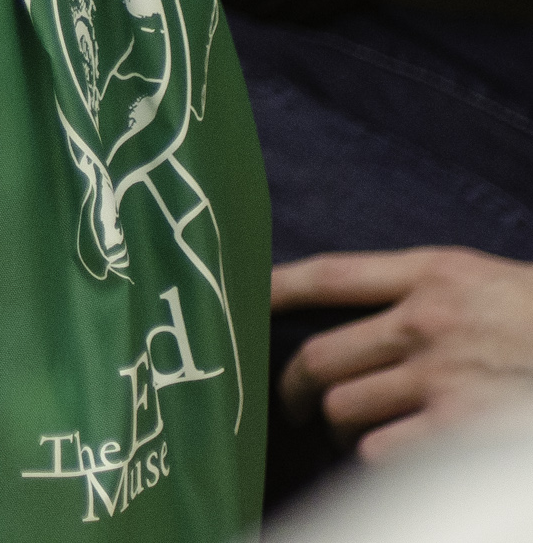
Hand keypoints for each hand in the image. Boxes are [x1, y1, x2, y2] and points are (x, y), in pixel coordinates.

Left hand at [275, 247, 532, 459]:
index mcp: (434, 274)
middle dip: (293, 388)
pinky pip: (379, 450)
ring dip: (336, 429)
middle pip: (319, 357)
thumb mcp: (485, 279)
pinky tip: (388, 458)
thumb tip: (368, 314)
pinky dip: (373, 458)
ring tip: (349, 437)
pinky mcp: (460, 429)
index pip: (330, 276)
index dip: (274, 290)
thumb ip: (426, 289)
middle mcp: (426, 321)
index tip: (247, 304)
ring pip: (341, 408)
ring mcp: (441, 376)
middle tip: (294, 406)